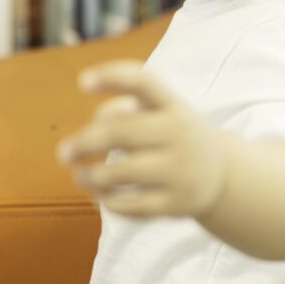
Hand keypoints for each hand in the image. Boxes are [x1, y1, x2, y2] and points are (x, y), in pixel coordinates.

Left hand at [56, 60, 229, 218]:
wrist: (221, 175)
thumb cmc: (173, 135)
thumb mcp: (160, 113)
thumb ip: (123, 110)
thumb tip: (94, 124)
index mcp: (173, 105)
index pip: (144, 83)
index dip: (113, 78)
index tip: (82, 82)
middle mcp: (179, 134)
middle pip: (122, 133)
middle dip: (85, 143)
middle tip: (63, 154)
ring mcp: (180, 170)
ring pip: (123, 172)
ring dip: (91, 176)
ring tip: (80, 176)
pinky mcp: (175, 203)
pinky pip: (132, 206)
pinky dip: (108, 201)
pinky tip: (100, 195)